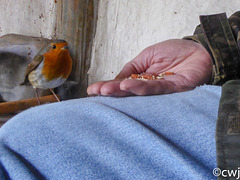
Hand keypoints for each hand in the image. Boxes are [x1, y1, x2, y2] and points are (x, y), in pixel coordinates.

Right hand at [87, 39, 211, 95]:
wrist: (198, 50)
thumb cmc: (174, 51)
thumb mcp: (146, 55)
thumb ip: (131, 68)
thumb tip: (116, 80)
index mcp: (141, 78)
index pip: (121, 83)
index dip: (108, 86)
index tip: (92, 89)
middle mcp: (148, 86)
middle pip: (127, 91)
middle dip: (111, 91)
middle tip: (97, 92)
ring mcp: (160, 90)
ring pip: (138, 92)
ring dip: (123, 91)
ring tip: (108, 90)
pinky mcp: (173, 90)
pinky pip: (155, 89)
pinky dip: (141, 87)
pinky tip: (128, 86)